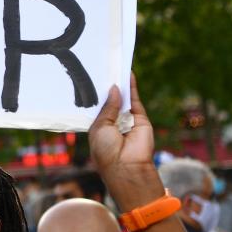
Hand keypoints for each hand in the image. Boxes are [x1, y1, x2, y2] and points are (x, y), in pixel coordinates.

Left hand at [89, 74, 163, 209]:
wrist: (127, 166)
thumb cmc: (106, 150)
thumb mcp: (100, 126)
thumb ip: (108, 107)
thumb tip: (114, 88)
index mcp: (100, 128)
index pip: (98, 108)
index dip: (96, 95)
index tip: (91, 79)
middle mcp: (114, 123)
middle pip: (111, 101)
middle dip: (107, 87)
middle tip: (102, 67)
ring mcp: (127, 120)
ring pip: (123, 98)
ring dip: (120, 84)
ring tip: (114, 65)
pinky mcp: (140, 118)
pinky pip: (135, 99)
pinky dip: (131, 86)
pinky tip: (127, 73)